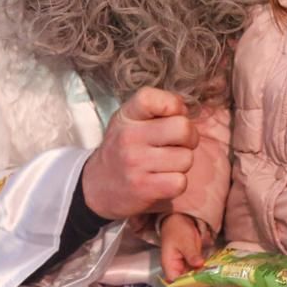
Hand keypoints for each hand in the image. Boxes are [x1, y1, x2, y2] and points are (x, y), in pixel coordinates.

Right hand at [82, 87, 199, 219]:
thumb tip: (185, 109)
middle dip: (189, 138)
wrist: (97, 185)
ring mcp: (135, 163)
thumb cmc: (123, 148)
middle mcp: (129, 137)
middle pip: (183, 128)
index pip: (152, 98)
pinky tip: (164, 180)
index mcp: (127, 116)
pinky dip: (177, 183)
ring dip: (182, 163)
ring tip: (166, 164)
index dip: (173, 104)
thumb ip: (157, 108)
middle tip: (179, 144)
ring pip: (186, 158)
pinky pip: (180, 182)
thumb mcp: (130, 120)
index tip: (172, 116)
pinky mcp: (143, 188)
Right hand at [159, 213, 207, 286]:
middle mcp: (175, 271)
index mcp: (169, 266)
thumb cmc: (179, 230)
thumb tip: (199, 265)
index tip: (202, 283)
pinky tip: (212, 277)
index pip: (176, 284)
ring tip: (213, 281)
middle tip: (210, 283)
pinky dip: (203, 281)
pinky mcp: (189, 268)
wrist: (178, 220)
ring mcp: (182, 271)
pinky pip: (195, 279)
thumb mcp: (185, 240)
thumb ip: (191, 253)